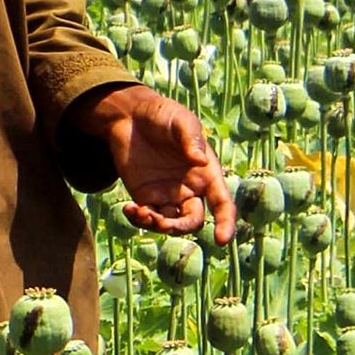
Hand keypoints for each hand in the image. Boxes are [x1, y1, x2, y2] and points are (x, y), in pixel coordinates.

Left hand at [77, 83, 236, 239]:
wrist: (130, 116)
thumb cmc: (162, 115)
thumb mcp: (180, 120)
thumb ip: (191, 138)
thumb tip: (200, 160)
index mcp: (207, 174)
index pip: (222, 204)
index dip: (226, 223)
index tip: (222, 239)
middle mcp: (190, 190)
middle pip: (193, 220)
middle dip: (180, 227)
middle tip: (161, 222)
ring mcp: (167, 195)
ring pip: (170, 224)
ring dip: (157, 226)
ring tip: (140, 212)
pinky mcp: (145, 197)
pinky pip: (146, 217)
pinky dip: (138, 219)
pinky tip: (128, 209)